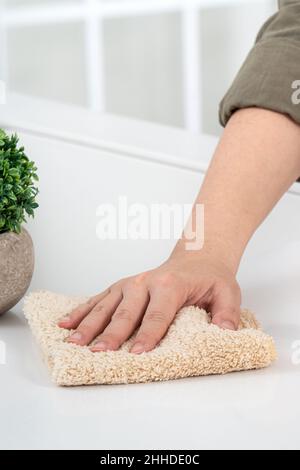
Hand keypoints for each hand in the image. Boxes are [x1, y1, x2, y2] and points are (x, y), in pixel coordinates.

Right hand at [58, 252, 240, 353]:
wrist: (196, 258)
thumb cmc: (210, 278)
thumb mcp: (227, 293)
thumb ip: (227, 314)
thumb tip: (225, 335)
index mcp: (170, 285)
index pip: (158, 314)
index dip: (147, 335)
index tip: (136, 354)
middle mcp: (145, 282)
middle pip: (126, 312)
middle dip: (112, 334)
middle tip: (98, 353)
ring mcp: (129, 284)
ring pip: (106, 306)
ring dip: (89, 324)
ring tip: (74, 342)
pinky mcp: (120, 287)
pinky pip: (98, 299)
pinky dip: (81, 311)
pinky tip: (66, 323)